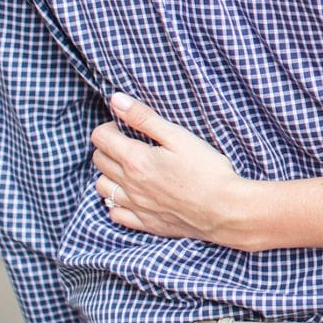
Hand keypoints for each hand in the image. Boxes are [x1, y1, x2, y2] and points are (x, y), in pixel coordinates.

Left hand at [91, 94, 260, 249]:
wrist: (223, 208)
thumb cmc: (206, 169)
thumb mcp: (178, 136)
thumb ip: (144, 118)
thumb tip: (116, 100)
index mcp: (136, 159)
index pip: (101, 138)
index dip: (108, 126)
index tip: (123, 125)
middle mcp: (129, 184)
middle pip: (99, 161)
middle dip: (107, 147)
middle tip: (127, 142)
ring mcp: (135, 205)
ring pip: (102, 187)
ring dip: (109, 174)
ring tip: (128, 168)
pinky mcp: (145, 223)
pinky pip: (115, 213)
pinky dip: (116, 202)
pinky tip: (131, 195)